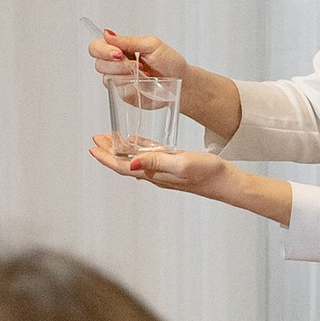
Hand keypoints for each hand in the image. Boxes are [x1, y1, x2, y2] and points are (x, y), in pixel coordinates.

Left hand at [86, 137, 290, 225]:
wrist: (227, 182)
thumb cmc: (208, 173)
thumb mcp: (181, 163)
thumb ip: (156, 162)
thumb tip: (130, 163)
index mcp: (154, 174)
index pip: (122, 167)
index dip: (106, 158)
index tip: (92, 147)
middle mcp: (155, 174)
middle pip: (124, 163)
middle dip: (108, 152)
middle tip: (96, 138)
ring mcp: (164, 171)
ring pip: (135, 159)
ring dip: (121, 150)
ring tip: (109, 138)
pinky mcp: (173, 165)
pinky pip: (150, 156)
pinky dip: (139, 148)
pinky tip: (135, 141)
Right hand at [89, 27, 184, 87]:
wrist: (183, 82)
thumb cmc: (170, 61)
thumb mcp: (151, 45)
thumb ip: (128, 40)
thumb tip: (107, 33)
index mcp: (120, 48)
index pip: (97, 47)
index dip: (102, 50)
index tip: (118, 53)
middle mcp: (116, 64)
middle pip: (98, 64)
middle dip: (117, 64)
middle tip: (137, 64)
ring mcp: (119, 80)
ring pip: (107, 78)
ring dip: (125, 75)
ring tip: (143, 72)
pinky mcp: (124, 94)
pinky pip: (118, 91)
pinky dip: (130, 87)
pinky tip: (142, 84)